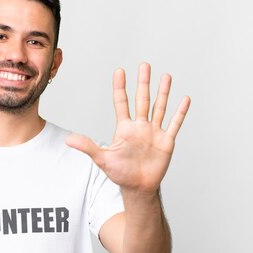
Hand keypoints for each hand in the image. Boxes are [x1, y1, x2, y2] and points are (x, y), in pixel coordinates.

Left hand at [66, 62, 190, 194]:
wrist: (138, 187)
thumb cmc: (120, 173)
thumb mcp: (102, 158)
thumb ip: (88, 146)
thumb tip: (68, 140)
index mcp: (124, 128)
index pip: (121, 102)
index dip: (120, 87)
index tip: (119, 71)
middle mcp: (140, 126)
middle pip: (142, 100)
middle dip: (143, 83)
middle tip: (144, 65)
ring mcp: (154, 132)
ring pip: (159, 108)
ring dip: (163, 92)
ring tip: (166, 76)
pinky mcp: (166, 141)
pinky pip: (174, 124)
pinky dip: (180, 112)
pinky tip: (184, 99)